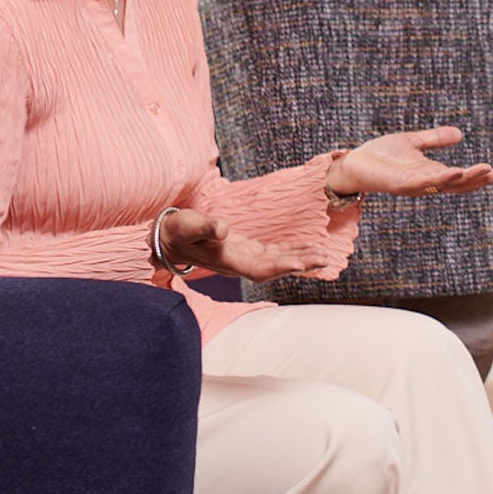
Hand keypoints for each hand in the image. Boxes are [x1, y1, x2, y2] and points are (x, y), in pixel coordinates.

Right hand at [160, 206, 350, 282]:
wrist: (167, 238)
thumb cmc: (178, 231)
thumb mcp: (189, 225)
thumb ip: (206, 227)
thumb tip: (223, 228)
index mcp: (227, 260)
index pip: (258, 268)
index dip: (280, 268)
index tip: (301, 265)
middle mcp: (238, 262)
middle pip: (274, 267)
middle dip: (299, 263)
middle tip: (324, 258)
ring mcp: (242, 257)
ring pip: (276, 261)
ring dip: (299, 258)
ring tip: (323, 255)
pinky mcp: (245, 249)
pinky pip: (272, 253)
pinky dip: (289, 251)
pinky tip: (306, 248)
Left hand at [328, 126, 492, 198]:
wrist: (353, 165)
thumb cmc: (381, 155)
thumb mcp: (413, 142)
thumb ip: (434, 140)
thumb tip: (460, 134)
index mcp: (433, 173)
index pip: (464, 177)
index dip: (484, 176)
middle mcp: (428, 182)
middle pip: (462, 184)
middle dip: (483, 179)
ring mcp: (416, 185)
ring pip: (448, 184)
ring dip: (468, 178)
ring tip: (486, 169)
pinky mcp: (401, 184)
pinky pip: (426, 182)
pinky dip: (442, 178)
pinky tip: (456, 171)